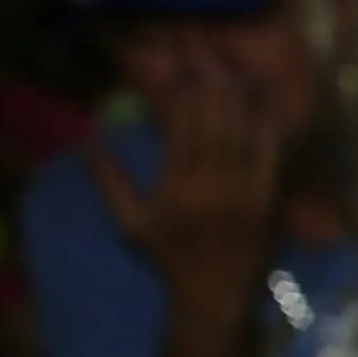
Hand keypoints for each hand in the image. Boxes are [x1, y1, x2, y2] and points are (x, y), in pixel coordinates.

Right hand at [88, 63, 287, 306]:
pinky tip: (266, 109)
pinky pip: (272, 158)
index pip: (181, 129)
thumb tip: (85, 141)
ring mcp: (245, 192)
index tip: (186, 74)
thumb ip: (109, 180)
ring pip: (243, 134)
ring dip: (240, 101)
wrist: (215, 296)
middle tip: (214, 60)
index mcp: (176, 185)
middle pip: (214, 124)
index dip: (185, 97)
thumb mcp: (130, 222)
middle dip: (213, 89)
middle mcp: (211, 184)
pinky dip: (268, 130)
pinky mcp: (270, 201)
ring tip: (237, 74)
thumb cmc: (169, 257)